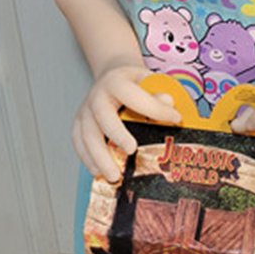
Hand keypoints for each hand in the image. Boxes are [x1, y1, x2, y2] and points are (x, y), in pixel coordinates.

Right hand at [73, 66, 180, 182]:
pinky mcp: (79, 123)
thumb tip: (168, 102)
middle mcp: (97, 95)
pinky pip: (79, 142)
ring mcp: (85, 110)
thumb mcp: (148, 80)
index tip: (176, 119)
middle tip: (132, 151)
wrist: (110, 77)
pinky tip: (99, 172)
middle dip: (117, 134)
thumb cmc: (133, 84)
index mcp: (116, 82)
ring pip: (87, 135)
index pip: (134, 96)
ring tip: (114, 176)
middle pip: (103, 116)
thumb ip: (158, 92)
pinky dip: (88, 159)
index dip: (155, 109)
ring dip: (100, 157)